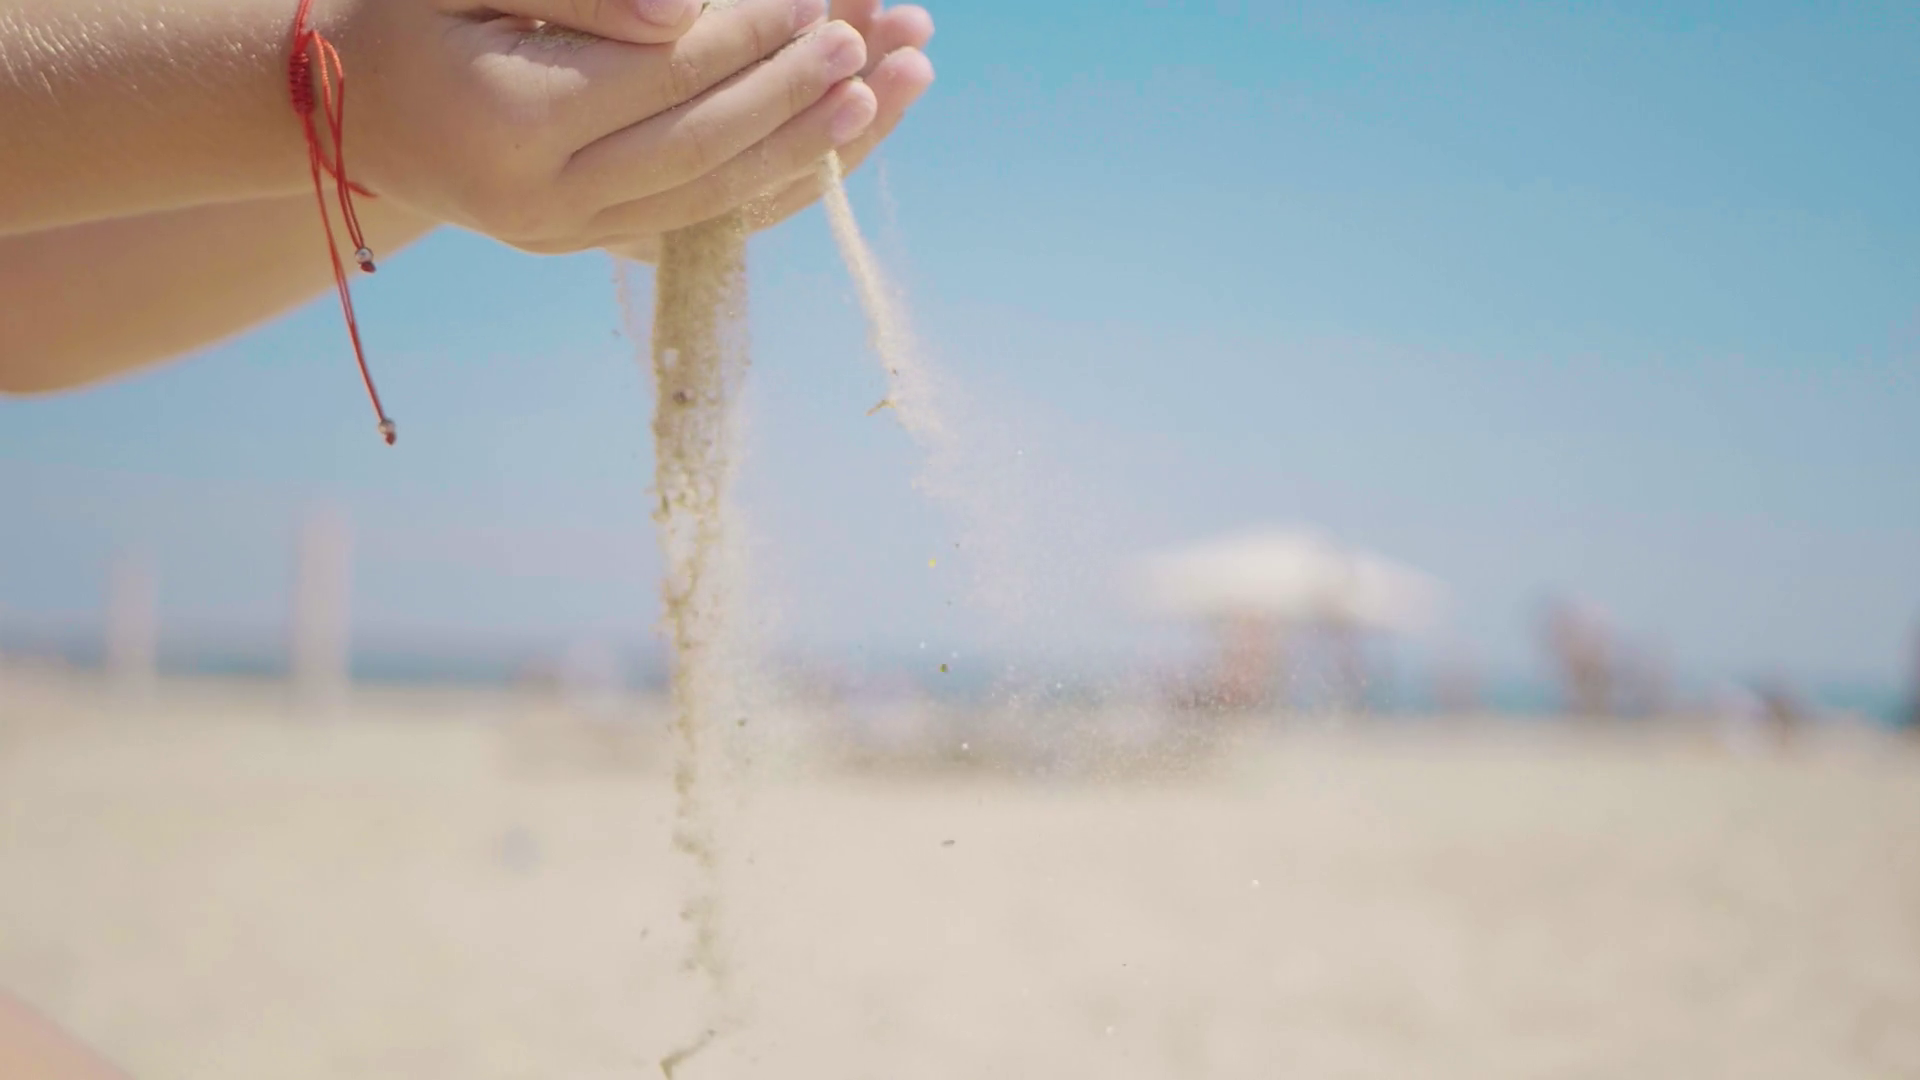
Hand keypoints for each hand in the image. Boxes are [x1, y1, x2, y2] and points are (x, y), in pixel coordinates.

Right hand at [335, 0, 881, 252]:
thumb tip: (688, 13)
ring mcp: (566, 237)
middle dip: (795, 92)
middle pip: (702, 144)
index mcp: (508, 121)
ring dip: (808, 148)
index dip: (749, 33)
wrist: (347, 108)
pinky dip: (771, 187)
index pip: (664, 74)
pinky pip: (699, 224)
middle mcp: (540, 200)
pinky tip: (831, 149)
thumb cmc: (408, 14)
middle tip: (869, 44)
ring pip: (713, 197)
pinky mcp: (587, 249)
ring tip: (879, 96)